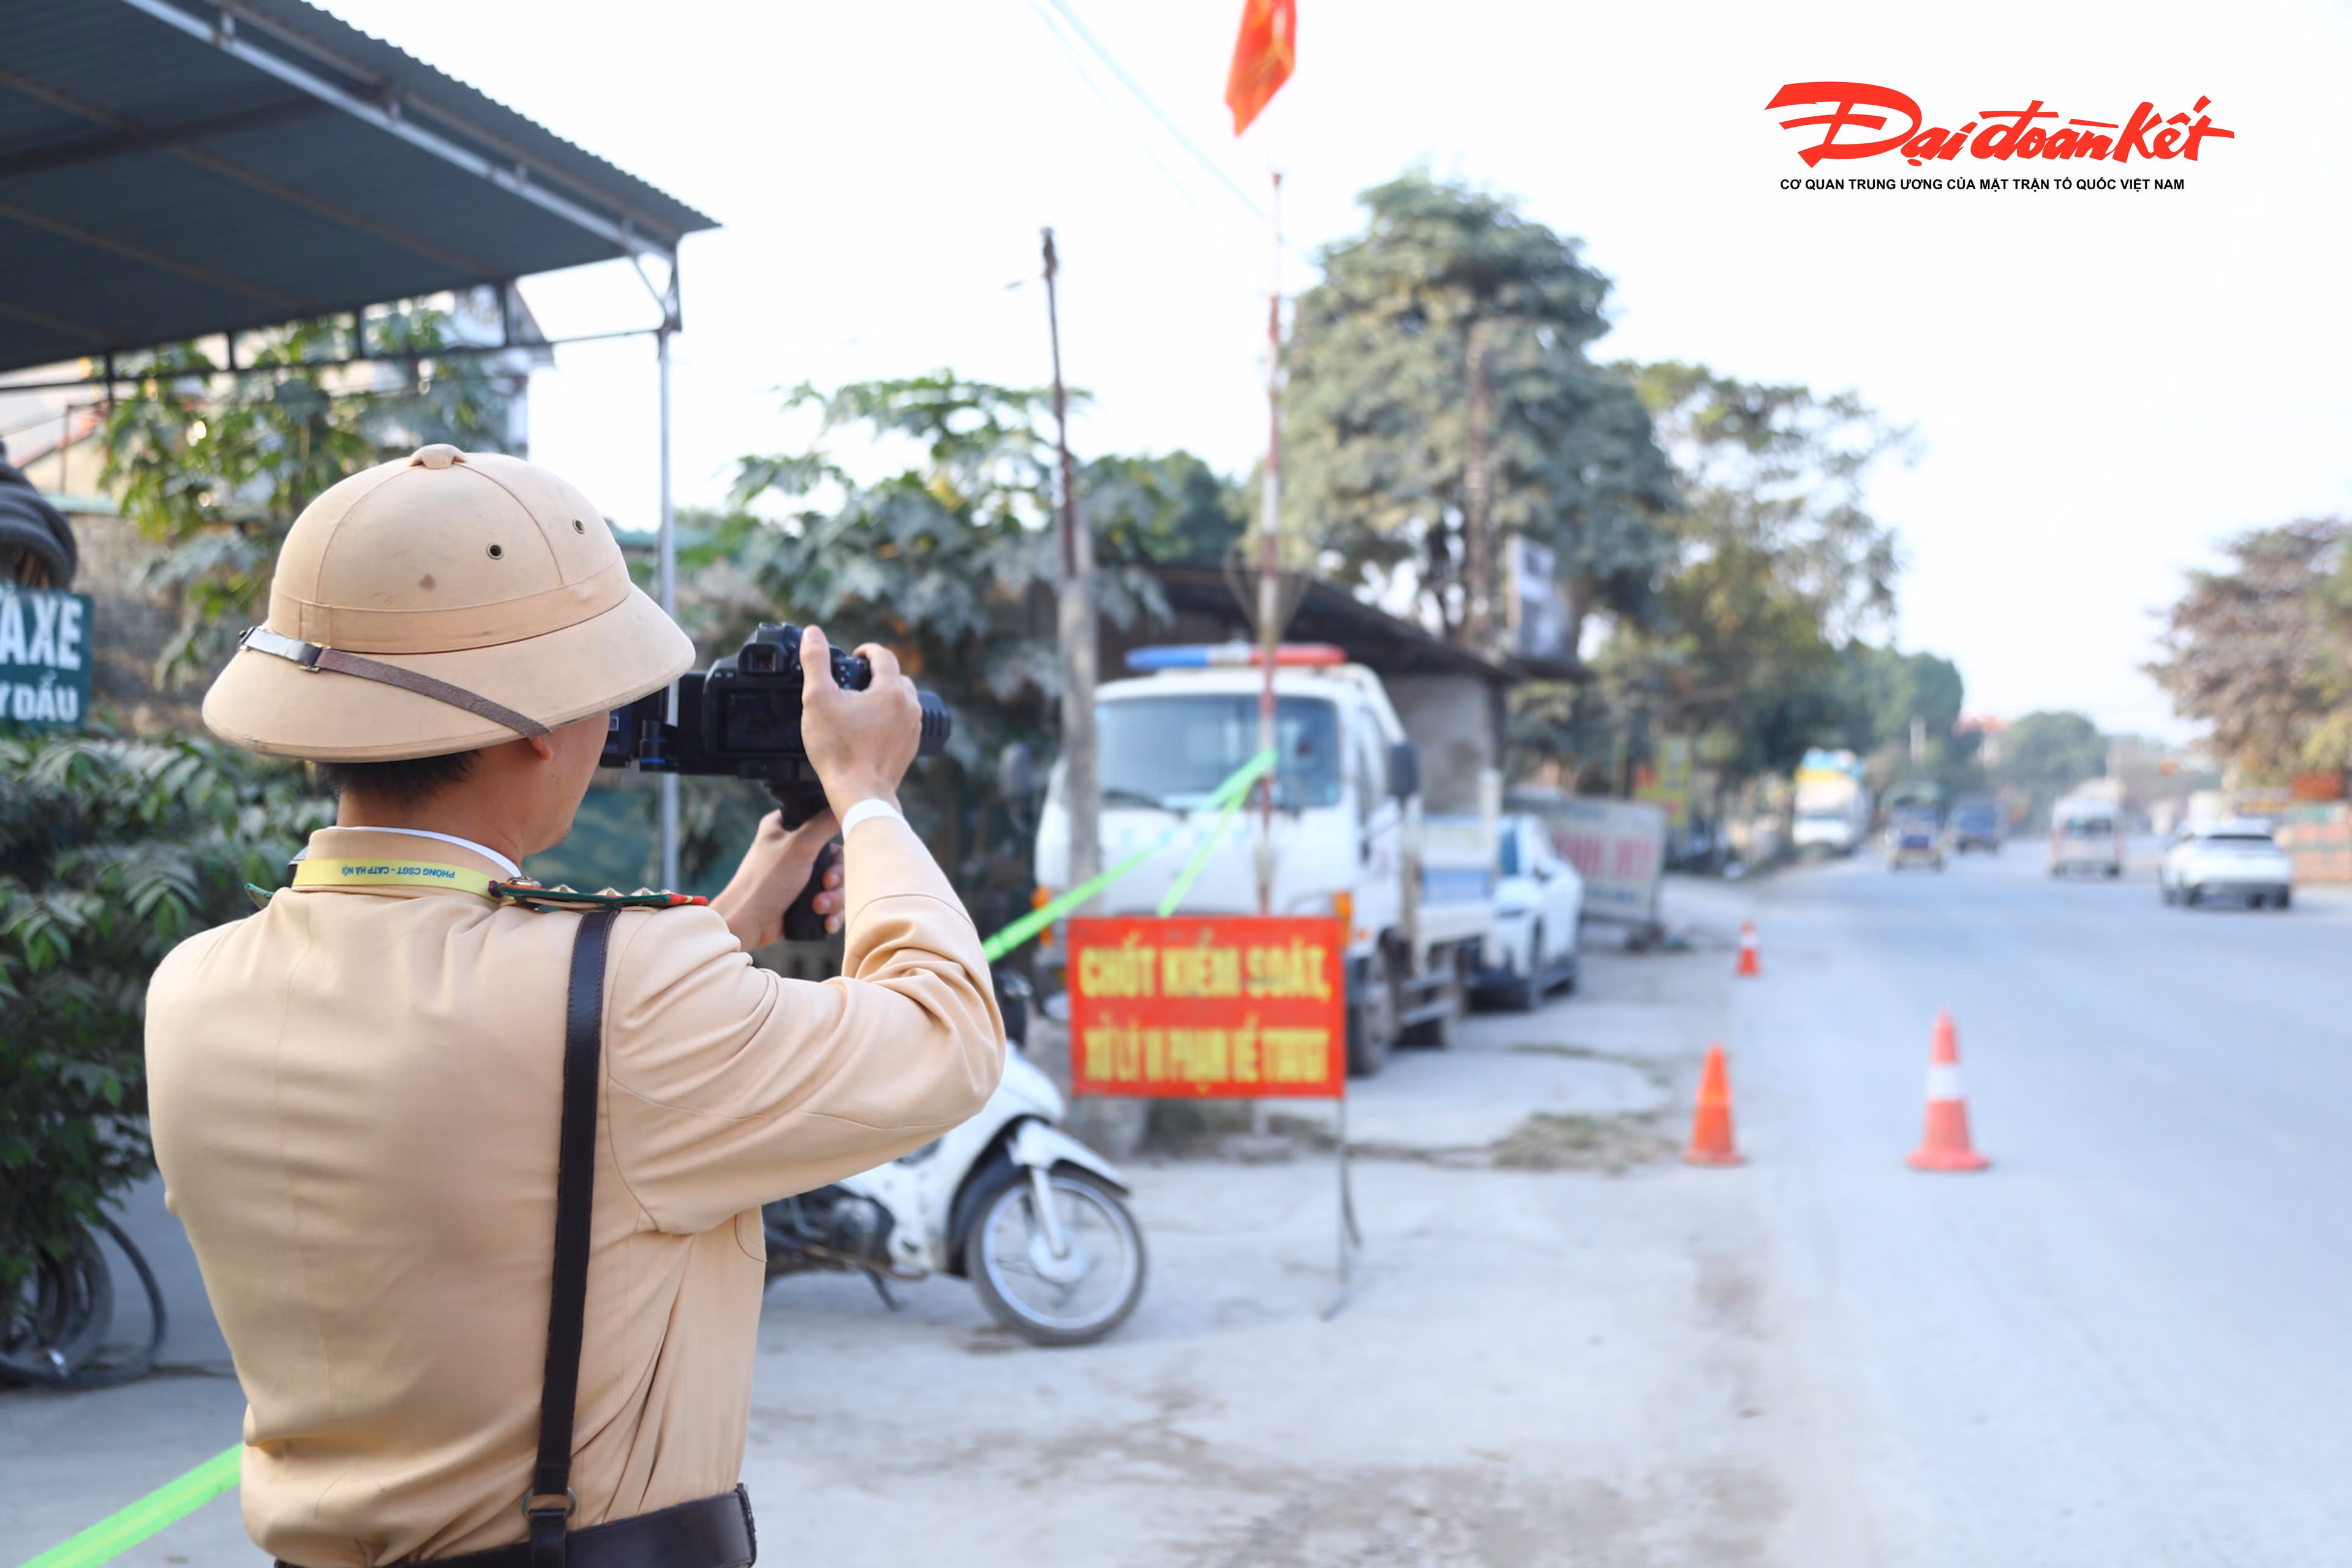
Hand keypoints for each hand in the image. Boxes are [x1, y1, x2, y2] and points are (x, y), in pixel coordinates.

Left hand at [711, 809, 843, 949]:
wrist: (747, 923)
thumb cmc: (766, 881)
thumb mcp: (798, 846)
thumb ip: (824, 824)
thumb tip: (846, 807)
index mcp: (785, 827)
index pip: (823, 824)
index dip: (835, 842)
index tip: (833, 857)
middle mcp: (792, 850)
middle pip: (836, 859)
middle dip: (836, 878)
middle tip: (826, 884)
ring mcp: (798, 876)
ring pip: (835, 884)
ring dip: (833, 898)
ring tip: (819, 907)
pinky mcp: (803, 900)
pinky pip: (830, 904)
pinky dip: (831, 913)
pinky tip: (826, 921)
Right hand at [798, 625, 920, 821]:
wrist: (859, 794)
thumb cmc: (838, 750)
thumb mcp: (818, 699)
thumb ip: (815, 662)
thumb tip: (813, 633)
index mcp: (891, 691)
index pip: (884, 656)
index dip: (867, 650)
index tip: (855, 654)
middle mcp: (909, 707)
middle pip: (897, 677)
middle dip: (877, 674)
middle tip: (855, 680)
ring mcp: (913, 729)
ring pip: (903, 700)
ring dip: (886, 695)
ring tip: (861, 703)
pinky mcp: (911, 748)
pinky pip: (903, 723)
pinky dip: (890, 718)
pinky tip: (870, 727)